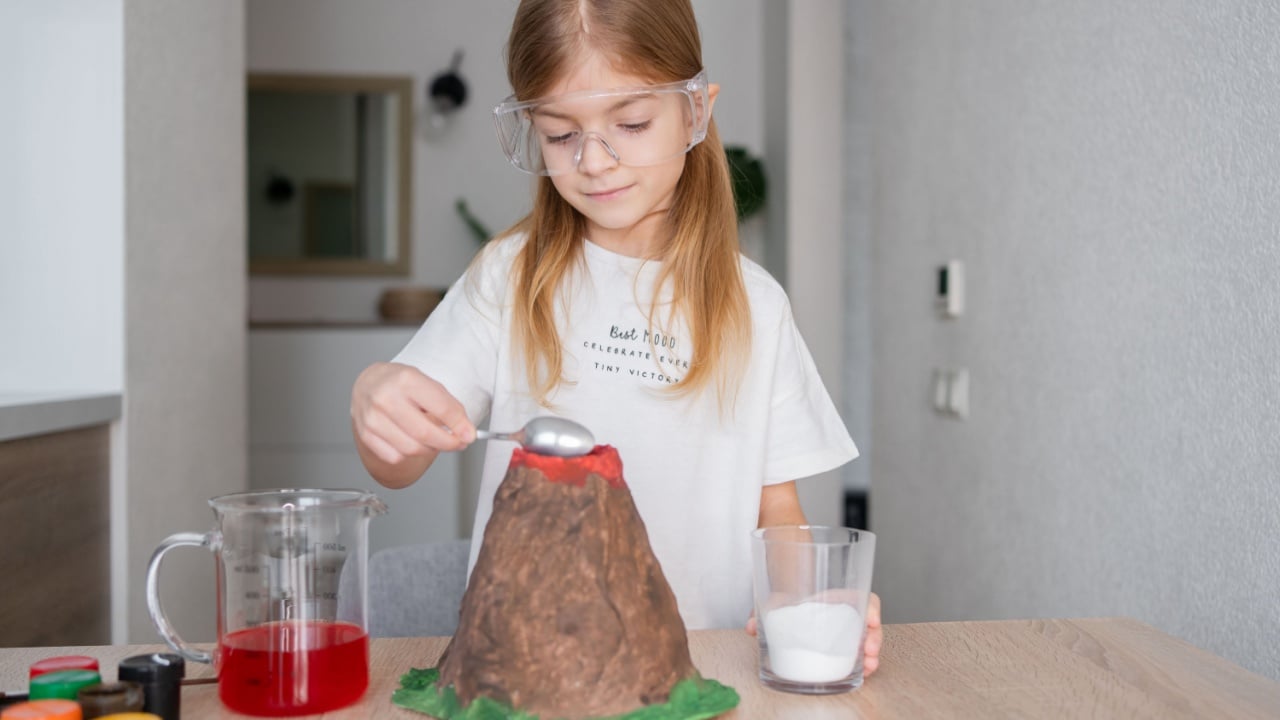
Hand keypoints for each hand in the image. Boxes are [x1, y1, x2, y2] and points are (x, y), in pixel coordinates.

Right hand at [350, 362, 474, 465]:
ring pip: (411, 449)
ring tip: (435, 440)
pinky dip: (409, 454)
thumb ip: (447, 406)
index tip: (470, 435)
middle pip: (425, 433)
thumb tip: (465, 431)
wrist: (369, 384)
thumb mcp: (427, 383)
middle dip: (448, 443)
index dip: (460, 425)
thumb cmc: (400, 383)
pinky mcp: (366, 435)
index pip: (441, 408)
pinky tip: (412, 441)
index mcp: (406, 380)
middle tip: (458, 443)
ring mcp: (373, 419)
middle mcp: (386, 399)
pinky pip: (395, 456)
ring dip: (430, 449)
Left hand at [745, 591, 882, 677]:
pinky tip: (861, 672)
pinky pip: (858, 655)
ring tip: (868, 667)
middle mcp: (847, 614)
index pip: (863, 597)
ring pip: (868, 641)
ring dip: (871, 656)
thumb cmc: (790, 598)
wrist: (788, 601)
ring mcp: (847, 631)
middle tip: (869, 652)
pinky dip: (862, 664)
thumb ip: (763, 609)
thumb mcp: (778, 600)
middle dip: (874, 639)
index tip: (871, 620)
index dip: (871, 608)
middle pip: (870, 624)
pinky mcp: (843, 647)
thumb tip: (749, 626)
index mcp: (838, 598)